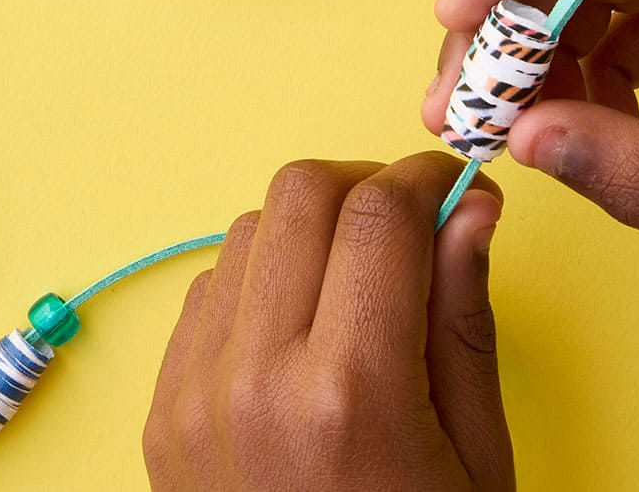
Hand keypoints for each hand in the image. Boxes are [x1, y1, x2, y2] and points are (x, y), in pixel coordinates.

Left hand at [144, 153, 513, 491]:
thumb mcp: (476, 461)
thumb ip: (465, 318)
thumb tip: (469, 206)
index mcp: (350, 395)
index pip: (378, 213)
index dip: (425, 178)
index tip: (454, 184)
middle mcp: (254, 379)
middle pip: (299, 194)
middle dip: (364, 186)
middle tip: (408, 222)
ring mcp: (193, 394)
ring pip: (247, 230)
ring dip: (309, 230)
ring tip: (357, 282)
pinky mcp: (161, 411)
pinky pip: (208, 290)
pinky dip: (260, 280)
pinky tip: (303, 327)